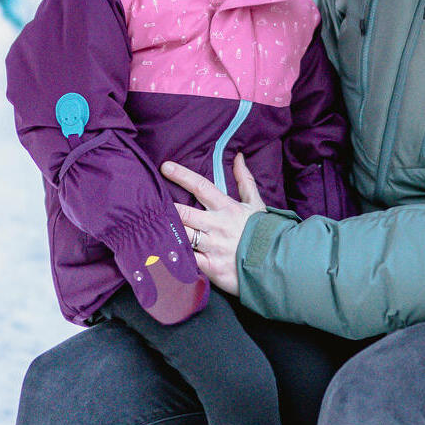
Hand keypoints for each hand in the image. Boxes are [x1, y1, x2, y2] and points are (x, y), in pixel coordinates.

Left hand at [160, 155, 265, 296]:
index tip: (165, 167)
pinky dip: (174, 255)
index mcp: (227, 208)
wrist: (276, 265)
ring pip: (182, 235)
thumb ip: (244, 180)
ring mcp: (213, 247)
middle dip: (166, 208)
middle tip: (148, 202)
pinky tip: (159, 252)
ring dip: (166, 231)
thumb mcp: (256, 204)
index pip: (201, 186)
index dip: (182, 175)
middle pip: (184, 212)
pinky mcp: (211, 268)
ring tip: (148, 226)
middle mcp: (218, 226)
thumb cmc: (263, 233)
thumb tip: (238, 157)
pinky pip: (187, 260)